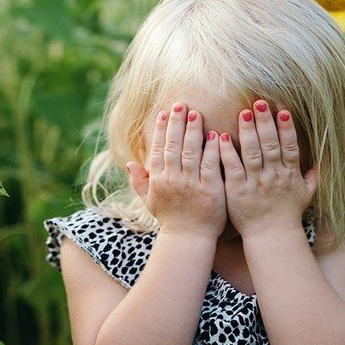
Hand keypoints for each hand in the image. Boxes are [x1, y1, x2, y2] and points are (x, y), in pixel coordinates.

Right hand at [127, 101, 227, 237]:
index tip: (164, 112)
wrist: (188, 239)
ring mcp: (191, 184)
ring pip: (191, 152)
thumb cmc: (171, 219)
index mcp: (158, 180)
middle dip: (176, 123)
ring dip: (193, 131)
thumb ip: (140, 181)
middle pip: (173, 146)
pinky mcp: (210, 190)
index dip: (160, 130)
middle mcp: (172, 180)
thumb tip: (129, 163)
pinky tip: (215, 135)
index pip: (158, 149)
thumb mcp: (150, 201)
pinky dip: (212, 150)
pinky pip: (210, 165)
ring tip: (196, 113)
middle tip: (180, 104)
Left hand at [219, 98, 316, 236]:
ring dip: (247, 131)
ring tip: (244, 113)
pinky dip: (227, 151)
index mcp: (290, 174)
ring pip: (252, 152)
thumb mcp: (305, 195)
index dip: (287, 128)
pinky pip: (233, 167)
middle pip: (270, 145)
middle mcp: (274, 176)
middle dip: (265, 122)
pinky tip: (221, 136)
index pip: (290, 146)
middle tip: (259, 102)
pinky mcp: (238, 190)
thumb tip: (320, 163)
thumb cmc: (287, 214)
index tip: (283, 110)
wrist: (271, 236)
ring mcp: (256, 182)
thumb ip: (311, 177)